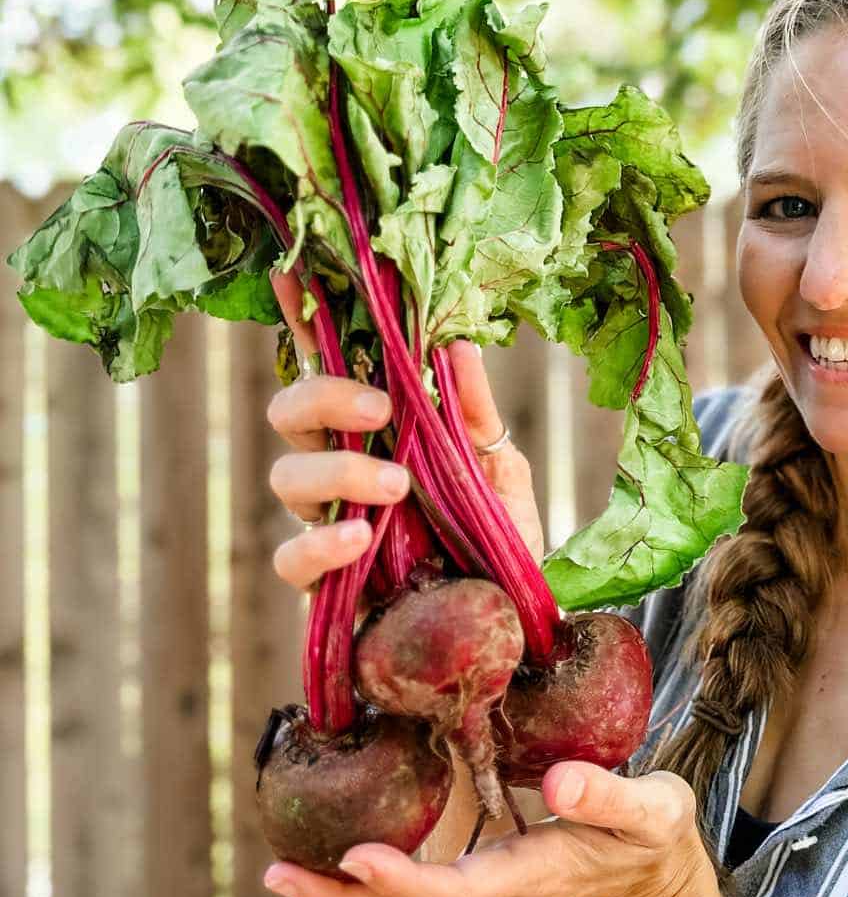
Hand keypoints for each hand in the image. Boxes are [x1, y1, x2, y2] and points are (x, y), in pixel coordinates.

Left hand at [262, 762, 718, 896]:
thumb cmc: (651, 831)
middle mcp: (495, 891)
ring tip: (281, 873)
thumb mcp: (650, 807)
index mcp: (531, 874)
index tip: (354, 856)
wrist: (651, 869)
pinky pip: (407, 896)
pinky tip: (332, 859)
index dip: (403, 880)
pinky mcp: (473, 879)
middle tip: (276, 875)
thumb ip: (609, 794)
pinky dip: (364, 885)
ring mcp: (480, 891)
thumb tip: (556, 781)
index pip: (456, 890)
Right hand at [267, 269, 545, 596]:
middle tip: (381, 409)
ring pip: (286, 475)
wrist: (511, 625)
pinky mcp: (325, 585)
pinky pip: (292, 557)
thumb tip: (458, 342)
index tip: (290, 271)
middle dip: (325, 397)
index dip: (303, 318)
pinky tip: (359, 538)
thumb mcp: (499, 467)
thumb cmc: (498, 537)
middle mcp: (342, 468)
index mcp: (378, 428)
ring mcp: (328, 523)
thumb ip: (473, 411)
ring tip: (396, 486)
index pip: (330, 365)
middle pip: (290, 411)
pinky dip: (321, 544)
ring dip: (338, 470)